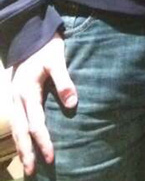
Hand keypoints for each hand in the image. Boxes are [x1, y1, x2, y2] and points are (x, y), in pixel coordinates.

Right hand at [10, 36, 76, 174]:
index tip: (51, 157)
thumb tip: (72, 104)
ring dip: (20, 148)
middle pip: (21, 132)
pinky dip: (18, 136)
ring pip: (15, 129)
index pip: (36, 124)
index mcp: (27, 92)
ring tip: (26, 166)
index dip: (44, 142)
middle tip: (32, 172)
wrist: (31, 35)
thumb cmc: (46, 47)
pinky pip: (15, 122)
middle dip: (27, 152)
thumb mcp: (57, 60)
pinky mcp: (15, 97)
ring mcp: (13, 99)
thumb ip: (64, 81)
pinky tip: (23, 144)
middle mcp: (16, 99)